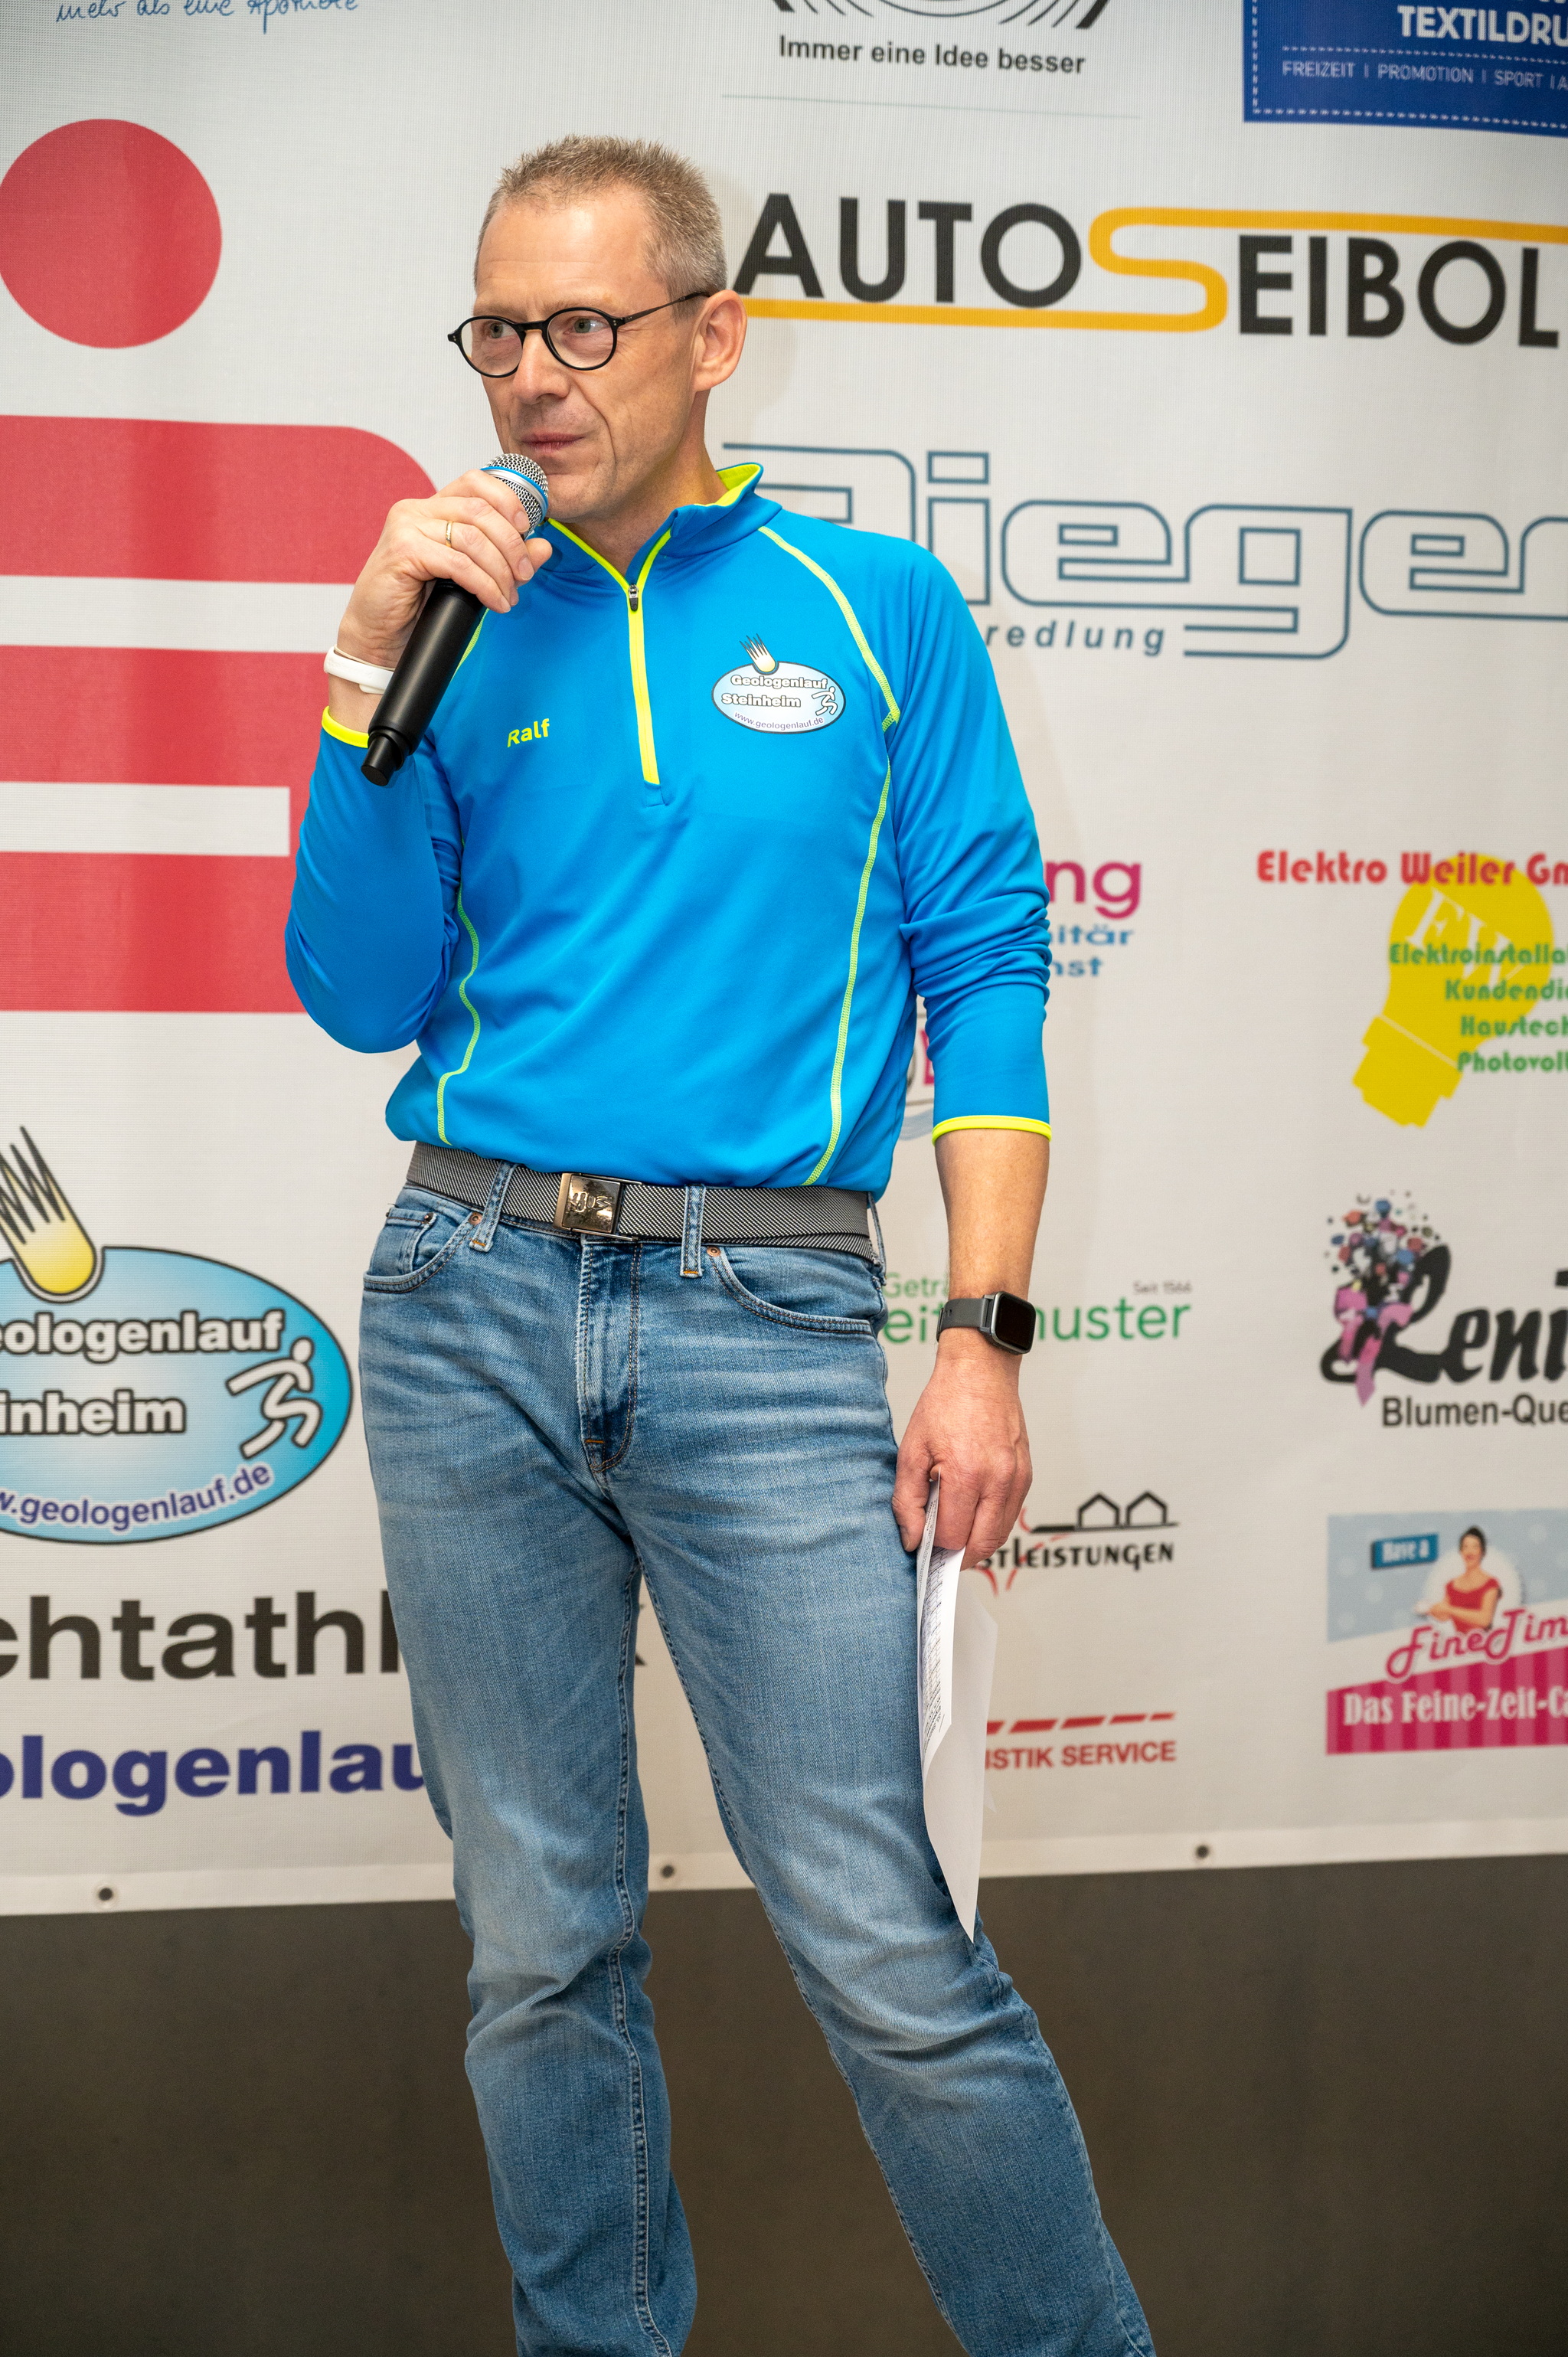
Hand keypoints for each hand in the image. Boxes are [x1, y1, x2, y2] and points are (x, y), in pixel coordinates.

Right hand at [335, 468, 552, 671]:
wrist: (379, 636)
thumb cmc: (418, 606)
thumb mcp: (470, 577)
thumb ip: (505, 558)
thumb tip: (544, 546)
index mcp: (431, 508)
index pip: (476, 481)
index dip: (509, 501)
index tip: (527, 530)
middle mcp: (416, 509)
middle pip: (481, 510)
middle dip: (512, 545)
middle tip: (523, 576)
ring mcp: (407, 527)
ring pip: (473, 538)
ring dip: (500, 570)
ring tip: (507, 595)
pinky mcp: (403, 551)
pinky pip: (458, 563)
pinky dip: (484, 585)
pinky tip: (494, 602)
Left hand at [893, 1331, 1031, 1568]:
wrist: (981, 1371)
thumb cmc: (946, 1403)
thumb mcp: (911, 1450)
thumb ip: (908, 1500)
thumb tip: (913, 1540)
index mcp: (967, 1474)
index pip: (954, 1537)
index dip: (934, 1547)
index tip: (921, 1543)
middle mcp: (999, 1480)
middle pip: (981, 1545)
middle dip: (957, 1554)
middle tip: (936, 1548)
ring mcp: (1018, 1479)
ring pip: (999, 1536)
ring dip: (976, 1543)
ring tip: (952, 1530)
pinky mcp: (1026, 1475)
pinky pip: (1010, 1516)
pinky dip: (990, 1524)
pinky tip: (971, 1512)